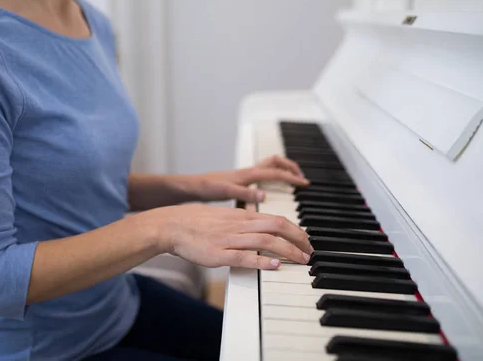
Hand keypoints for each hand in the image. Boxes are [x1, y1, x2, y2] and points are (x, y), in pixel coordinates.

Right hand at [136, 203, 312, 268]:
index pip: (276, 219)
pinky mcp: (219, 254)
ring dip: (288, 250)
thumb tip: (260, 229)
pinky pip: (243, 256)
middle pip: (277, 226)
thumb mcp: (224, 217)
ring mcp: (229, 239)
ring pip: (265, 240)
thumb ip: (243, 222)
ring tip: (302, 260)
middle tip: (311, 251)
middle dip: (299, 239)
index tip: (306, 239)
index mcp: (241, 216)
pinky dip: (260, 260)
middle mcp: (239, 225)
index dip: (295, 229)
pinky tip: (273, 266)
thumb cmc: (196, 223)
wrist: (171, 226)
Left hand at [183, 155, 308, 203]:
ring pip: (270, 166)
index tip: (305, 184)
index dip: (292, 178)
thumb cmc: (205, 188)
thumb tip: (264, 195)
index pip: (276, 172)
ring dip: (283, 170)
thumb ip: (244, 194)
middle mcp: (248, 171)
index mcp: (248, 174)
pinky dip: (272, 178)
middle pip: (276, 162)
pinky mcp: (240, 180)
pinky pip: (262, 174)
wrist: (191, 186)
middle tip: (302, 179)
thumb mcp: (225, 192)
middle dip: (291, 167)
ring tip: (293, 180)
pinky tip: (272, 190)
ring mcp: (245, 175)